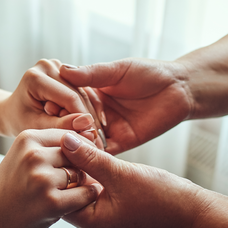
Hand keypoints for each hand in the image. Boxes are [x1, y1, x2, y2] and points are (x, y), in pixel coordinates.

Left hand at [0, 59, 104, 148]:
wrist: (12, 110)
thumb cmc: (19, 120)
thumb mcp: (36, 127)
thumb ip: (60, 125)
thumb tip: (87, 124)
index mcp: (36, 77)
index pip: (69, 98)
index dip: (84, 120)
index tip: (94, 139)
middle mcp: (48, 66)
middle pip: (78, 94)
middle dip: (89, 119)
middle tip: (100, 143)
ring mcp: (58, 65)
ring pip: (84, 92)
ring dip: (91, 115)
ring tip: (98, 137)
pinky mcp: (66, 70)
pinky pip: (82, 91)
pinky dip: (88, 108)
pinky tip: (94, 126)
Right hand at [0, 129, 99, 227]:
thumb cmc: (9, 190)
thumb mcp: (23, 158)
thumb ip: (50, 148)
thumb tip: (89, 139)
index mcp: (27, 138)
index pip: (69, 136)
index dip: (76, 151)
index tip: (71, 166)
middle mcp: (34, 155)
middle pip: (77, 155)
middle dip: (77, 169)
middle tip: (62, 185)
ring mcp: (42, 179)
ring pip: (81, 175)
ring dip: (78, 186)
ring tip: (58, 195)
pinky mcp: (51, 202)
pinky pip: (84, 195)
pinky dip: (83, 200)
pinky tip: (70, 205)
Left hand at [58, 132, 199, 227]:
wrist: (192, 213)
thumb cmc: (161, 197)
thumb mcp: (121, 173)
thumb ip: (90, 158)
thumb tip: (64, 140)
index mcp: (90, 223)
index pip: (57, 195)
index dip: (55, 169)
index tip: (56, 145)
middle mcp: (92, 225)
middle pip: (67, 192)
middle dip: (66, 167)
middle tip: (64, 140)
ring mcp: (103, 219)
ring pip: (82, 188)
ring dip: (81, 167)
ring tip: (79, 142)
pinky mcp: (114, 210)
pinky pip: (96, 189)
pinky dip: (94, 173)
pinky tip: (94, 152)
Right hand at [59, 58, 192, 153]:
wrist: (181, 88)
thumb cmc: (151, 72)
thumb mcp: (118, 70)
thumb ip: (92, 74)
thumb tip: (63, 70)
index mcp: (92, 93)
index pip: (68, 102)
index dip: (57, 105)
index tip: (46, 108)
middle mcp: (97, 112)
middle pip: (74, 123)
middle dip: (65, 128)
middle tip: (55, 132)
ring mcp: (109, 129)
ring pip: (86, 140)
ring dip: (77, 143)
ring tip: (66, 146)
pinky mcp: (123, 143)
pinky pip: (105, 153)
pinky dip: (95, 155)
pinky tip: (84, 156)